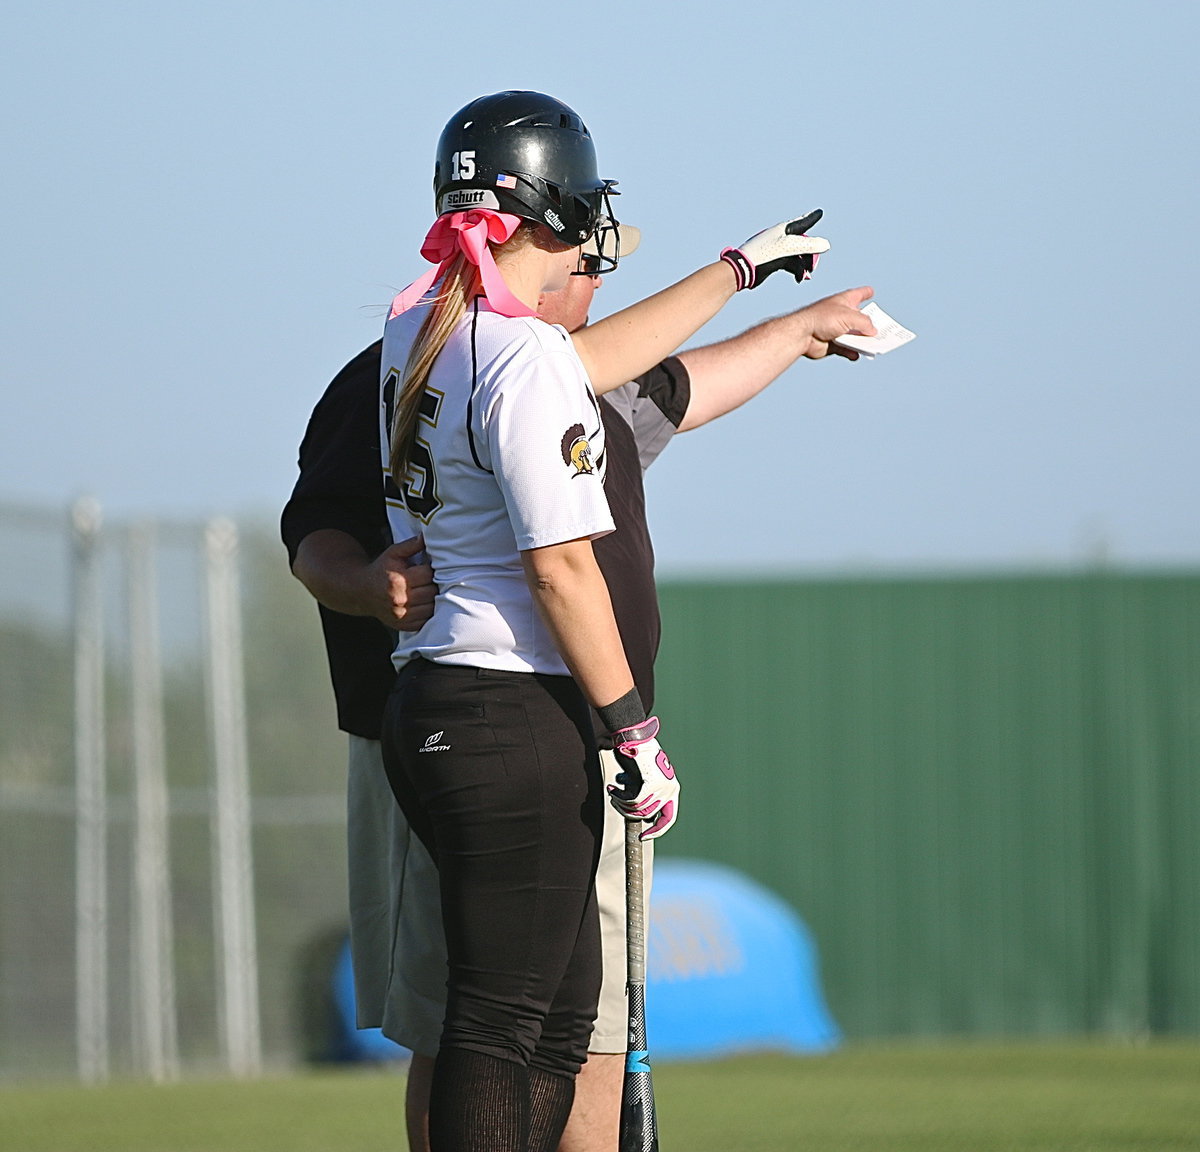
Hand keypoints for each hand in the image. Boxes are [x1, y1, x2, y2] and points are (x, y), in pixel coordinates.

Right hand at [364, 535, 435, 630]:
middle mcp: (400, 599)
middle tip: (431, 580)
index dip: (432, 570)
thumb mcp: (393, 553)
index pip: (428, 575)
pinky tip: (424, 603)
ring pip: (432, 607)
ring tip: (428, 590)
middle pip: (432, 592)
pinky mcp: (403, 625)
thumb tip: (427, 536)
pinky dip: (428, 612)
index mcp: (398, 580)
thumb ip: (411, 545)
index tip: (430, 568)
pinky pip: (426, 620)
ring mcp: (401, 615)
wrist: (361, 591)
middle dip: (434, 584)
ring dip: (433, 599)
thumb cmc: (380, 570)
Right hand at [606, 716, 679, 839]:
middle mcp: (670, 789)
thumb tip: (634, 807)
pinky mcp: (650, 783)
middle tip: (617, 803)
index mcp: (672, 788)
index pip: (668, 818)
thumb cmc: (639, 753)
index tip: (644, 836)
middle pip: (648, 815)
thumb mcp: (647, 775)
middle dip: (629, 812)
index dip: (656, 830)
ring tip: (613, 793)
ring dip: (622, 804)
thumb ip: (645, 791)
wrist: (636, 735)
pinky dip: (620, 798)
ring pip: (639, 809)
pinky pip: (632, 801)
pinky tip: (612, 790)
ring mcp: (661, 787)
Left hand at [721, 210, 830, 290]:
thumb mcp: (788, 248)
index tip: (819, 212)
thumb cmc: (762, 255)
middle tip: (813, 267)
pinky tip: (798, 279)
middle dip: (811, 255)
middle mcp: (781, 238)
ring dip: (804, 266)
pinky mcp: (774, 262)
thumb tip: (826, 244)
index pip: (802, 222)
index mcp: (783, 230)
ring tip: (805, 276)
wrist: (742, 269)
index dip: (811, 218)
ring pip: (798, 256)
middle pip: (803, 244)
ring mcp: (778, 250)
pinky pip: (791, 265)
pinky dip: (796, 271)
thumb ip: (808, 245)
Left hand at [795, 286, 877, 359]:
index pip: (859, 294)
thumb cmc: (820, 318)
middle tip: (882, 329)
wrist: (802, 334)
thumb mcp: (849, 317)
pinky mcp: (833, 344)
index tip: (871, 292)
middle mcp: (842, 314)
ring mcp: (837, 330)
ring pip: (856, 336)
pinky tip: (856, 354)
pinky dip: (852, 352)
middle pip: (861, 319)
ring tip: (873, 346)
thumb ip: (865, 323)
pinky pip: (847, 349)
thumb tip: (873, 332)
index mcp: (845, 301)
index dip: (866, 293)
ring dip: (863, 342)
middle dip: (870, 324)